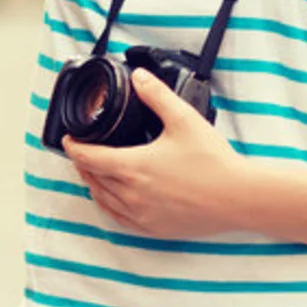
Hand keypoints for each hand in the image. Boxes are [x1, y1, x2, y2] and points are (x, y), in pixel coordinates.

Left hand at [62, 69, 257, 236]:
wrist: (236, 198)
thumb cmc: (213, 162)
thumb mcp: (184, 119)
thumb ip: (157, 95)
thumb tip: (139, 78)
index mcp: (133, 167)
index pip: (88, 158)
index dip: (74, 147)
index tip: (70, 139)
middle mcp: (130, 194)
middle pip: (92, 178)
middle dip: (83, 163)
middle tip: (82, 151)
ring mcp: (139, 215)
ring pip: (102, 200)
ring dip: (93, 184)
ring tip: (93, 172)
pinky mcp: (151, 229)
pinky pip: (118, 219)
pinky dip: (108, 206)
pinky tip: (113, 199)